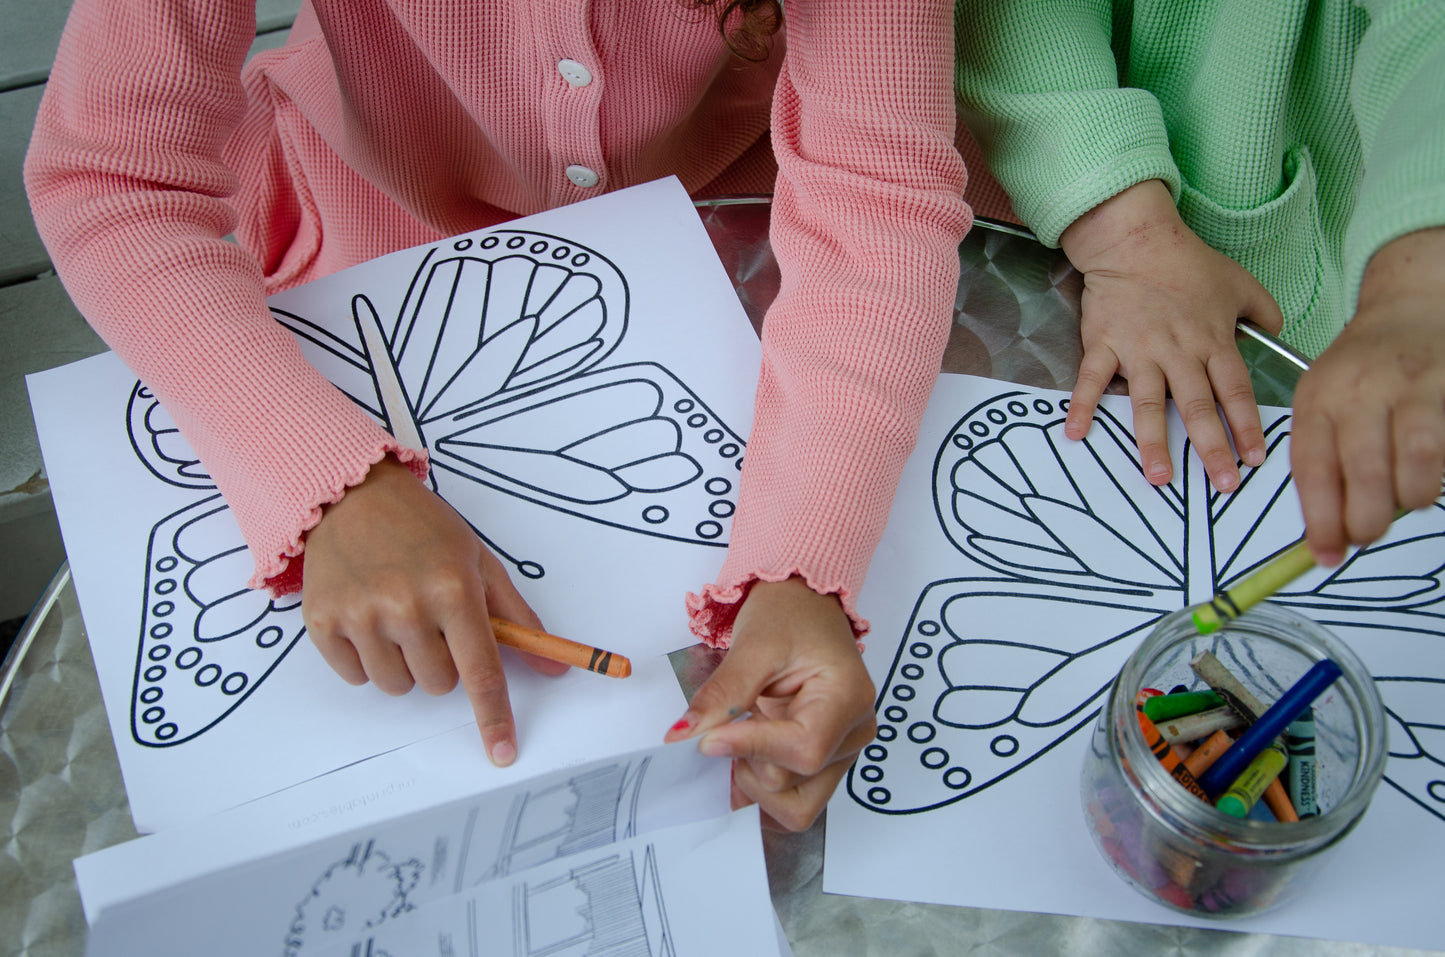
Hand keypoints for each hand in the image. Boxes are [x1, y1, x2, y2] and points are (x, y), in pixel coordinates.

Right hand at [301, 456, 566, 765]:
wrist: (350, 495)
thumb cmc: (423, 528)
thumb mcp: (479, 561)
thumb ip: (517, 618)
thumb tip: (553, 667)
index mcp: (453, 590)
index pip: (481, 672)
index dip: (494, 717)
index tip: (502, 751)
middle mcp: (406, 606)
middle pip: (439, 685)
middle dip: (444, 664)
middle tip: (433, 623)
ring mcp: (361, 616)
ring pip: (398, 686)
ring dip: (405, 664)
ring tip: (398, 617)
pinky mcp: (322, 623)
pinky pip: (357, 677)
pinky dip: (367, 659)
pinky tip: (367, 617)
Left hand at [664, 577, 876, 831]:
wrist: (804, 606)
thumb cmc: (789, 615)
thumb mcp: (753, 645)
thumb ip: (722, 695)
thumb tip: (685, 737)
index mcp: (848, 698)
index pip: (804, 750)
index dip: (750, 749)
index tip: (709, 737)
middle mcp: (853, 734)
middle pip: (797, 786)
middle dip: (750, 766)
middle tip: (728, 727)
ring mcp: (841, 754)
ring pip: (795, 806)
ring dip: (754, 781)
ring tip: (741, 736)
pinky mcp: (823, 764)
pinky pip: (791, 798)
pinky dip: (759, 787)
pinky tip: (742, 756)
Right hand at [1059, 180, 1283, 491]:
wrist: (1135, 240)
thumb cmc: (1187, 262)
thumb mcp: (1239, 283)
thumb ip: (1262, 312)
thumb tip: (1276, 335)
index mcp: (1212, 340)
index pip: (1234, 391)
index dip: (1246, 426)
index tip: (1255, 459)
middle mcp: (1178, 351)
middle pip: (1197, 406)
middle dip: (1210, 447)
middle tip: (1220, 484)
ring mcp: (1138, 350)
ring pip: (1147, 402)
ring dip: (1152, 441)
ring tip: (1158, 476)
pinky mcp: (1104, 345)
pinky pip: (1092, 379)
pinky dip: (1083, 406)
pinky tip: (1076, 434)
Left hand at [1291, 227, 1444, 564]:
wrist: (1409, 308)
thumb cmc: (1363, 369)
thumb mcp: (1324, 403)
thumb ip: (1326, 456)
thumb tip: (1327, 526)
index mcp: (1316, 402)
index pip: (1312, 470)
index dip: (1320, 520)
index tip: (1323, 554)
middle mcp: (1356, 393)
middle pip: (1361, 472)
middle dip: (1364, 520)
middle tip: (1364, 538)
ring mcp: (1404, 388)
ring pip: (1410, 461)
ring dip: (1406, 499)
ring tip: (1400, 505)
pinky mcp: (1441, 388)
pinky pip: (1442, 446)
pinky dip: (1435, 477)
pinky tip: (1425, 483)